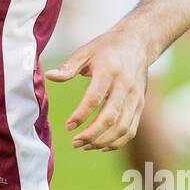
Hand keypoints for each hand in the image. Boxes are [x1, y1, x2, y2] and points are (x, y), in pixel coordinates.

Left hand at [44, 31, 148, 150]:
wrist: (138, 43)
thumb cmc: (107, 48)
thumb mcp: (86, 52)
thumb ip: (68, 67)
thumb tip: (49, 76)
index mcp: (109, 71)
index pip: (95, 98)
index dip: (81, 115)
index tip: (68, 126)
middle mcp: (124, 86)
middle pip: (110, 118)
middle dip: (91, 134)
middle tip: (74, 143)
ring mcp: (135, 97)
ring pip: (122, 128)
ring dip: (103, 141)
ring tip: (84, 146)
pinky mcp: (140, 104)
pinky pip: (131, 129)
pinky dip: (117, 142)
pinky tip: (101, 146)